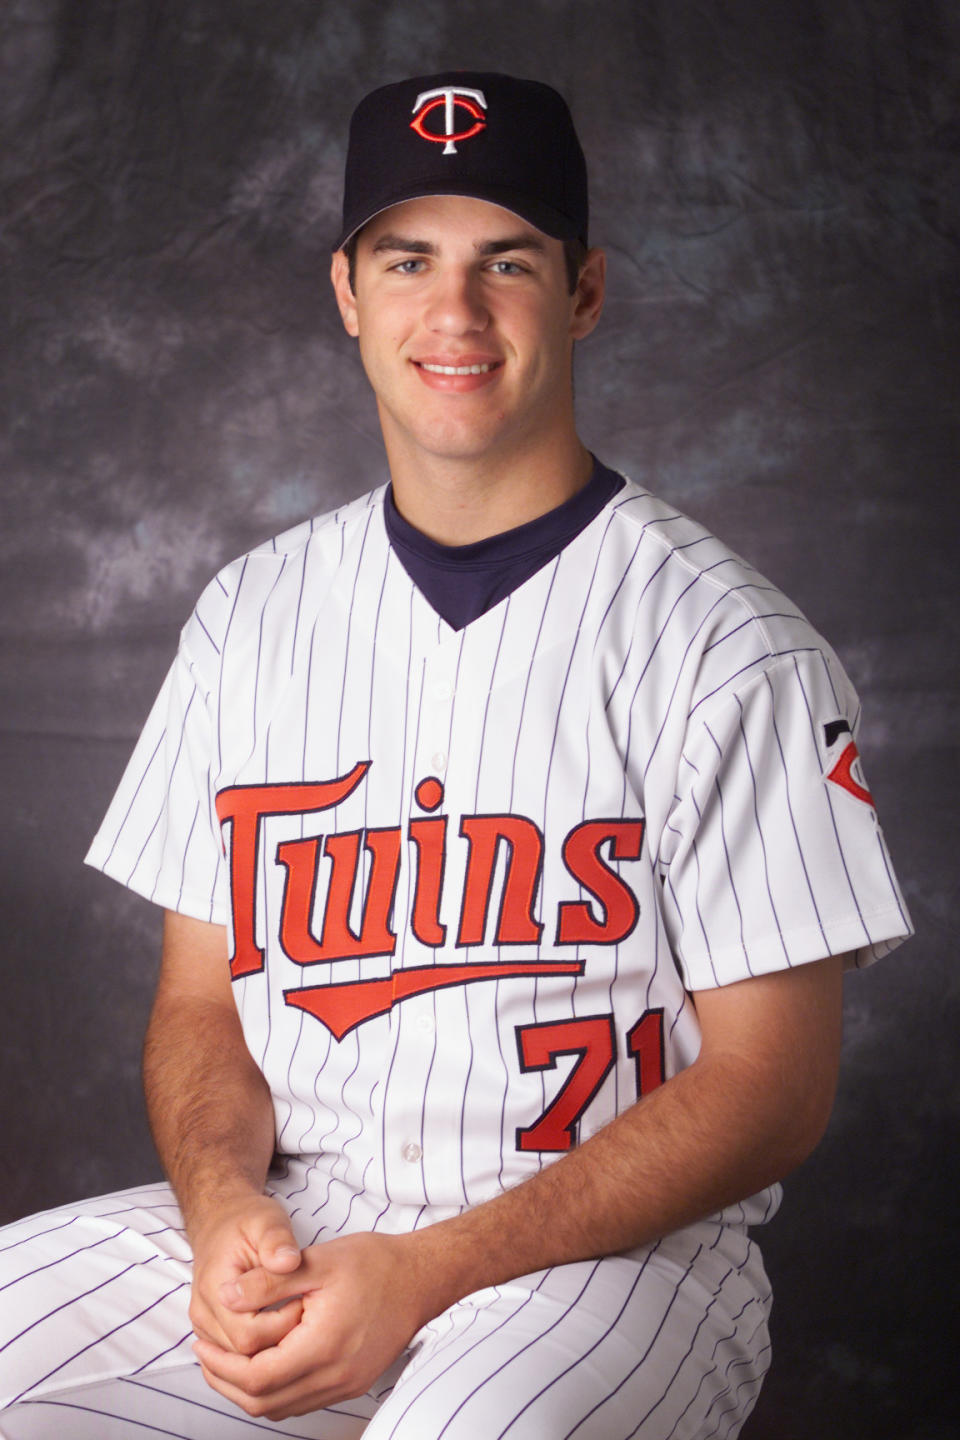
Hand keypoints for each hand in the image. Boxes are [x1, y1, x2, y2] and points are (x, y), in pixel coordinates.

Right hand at [188, 1192, 305, 1358]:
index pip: (248, 1335)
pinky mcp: (211, 1330)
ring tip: (296, 1319)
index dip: (282, 1325)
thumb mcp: (267, 1220)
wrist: (222, 1222)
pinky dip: (261, 1349)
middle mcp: (203, 1313)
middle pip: (244, 1354)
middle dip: (280, 1340)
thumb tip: (288, 1261)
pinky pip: (236, 1355)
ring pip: (240, 1360)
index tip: (306, 1302)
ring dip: (271, 1347)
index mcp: (214, 1289)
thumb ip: (276, 1240)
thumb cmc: (247, 1221)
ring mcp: (204, 1325)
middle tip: (306, 1313)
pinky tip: (283, 1329)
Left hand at [192, 1230, 428, 1419]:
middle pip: (265, 1403)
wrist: (421, 1277)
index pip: (258, 1378)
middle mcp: (336, 1376)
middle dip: (227, 1383)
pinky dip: (275, 1390)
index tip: (202, 1344)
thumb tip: (225, 1295)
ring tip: (227, 1359)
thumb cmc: (374, 1263)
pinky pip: (302, 1402)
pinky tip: (263, 1362)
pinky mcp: (353, 1384)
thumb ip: (269, 1280)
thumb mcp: (317, 1260)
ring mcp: (346, 1385)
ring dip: (248, 1390)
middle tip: (205, 1356)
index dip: (222, 1367)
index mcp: (324, 1346)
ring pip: (282, 1408)